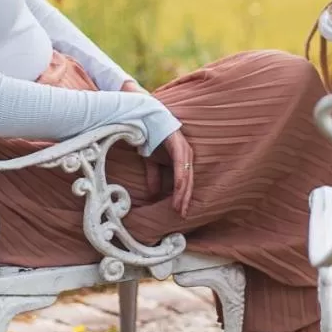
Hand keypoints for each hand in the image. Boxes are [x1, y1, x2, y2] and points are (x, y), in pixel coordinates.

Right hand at [121, 81, 191, 213]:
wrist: (142, 116)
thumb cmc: (148, 136)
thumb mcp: (150, 161)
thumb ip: (154, 176)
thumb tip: (153, 194)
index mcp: (181, 157)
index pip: (185, 181)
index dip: (182, 197)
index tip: (179, 212)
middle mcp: (186, 153)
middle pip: (189, 180)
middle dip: (185, 198)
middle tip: (182, 215)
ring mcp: (184, 147)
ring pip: (187, 174)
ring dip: (184, 192)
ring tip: (179, 206)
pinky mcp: (178, 143)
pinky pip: (181, 163)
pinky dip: (181, 177)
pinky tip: (180, 188)